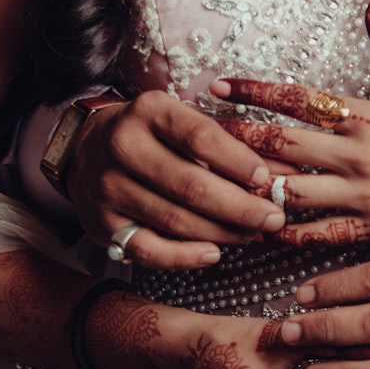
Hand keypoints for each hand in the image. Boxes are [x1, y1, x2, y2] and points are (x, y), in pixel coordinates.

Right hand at [66, 90, 286, 268]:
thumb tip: (283, 173)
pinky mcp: (103, 224)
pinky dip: (185, 257)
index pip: (202, 138)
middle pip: (192, 186)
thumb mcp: (183, 124)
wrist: (85, 149)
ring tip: (252, 234)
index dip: (239, 163)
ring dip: (222, 233)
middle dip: (241, 207)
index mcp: (149, 111)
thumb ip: (230, 146)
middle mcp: (123, 147)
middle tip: (272, 219)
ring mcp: (109, 187)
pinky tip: (214, 253)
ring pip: (176, 220)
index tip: (266, 180)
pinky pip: (150, 250)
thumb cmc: (151, 136)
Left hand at [212, 0, 369, 248]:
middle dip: (233, 140)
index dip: (253, 90)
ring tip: (211, 182)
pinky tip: (256, 228)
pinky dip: (284, 232)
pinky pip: (318, 236)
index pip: (297, 100)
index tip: (217, 84)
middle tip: (195, 135)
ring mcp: (363, 200)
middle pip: (279, 149)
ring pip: (289, 195)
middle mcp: (359, 160)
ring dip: (248, 188)